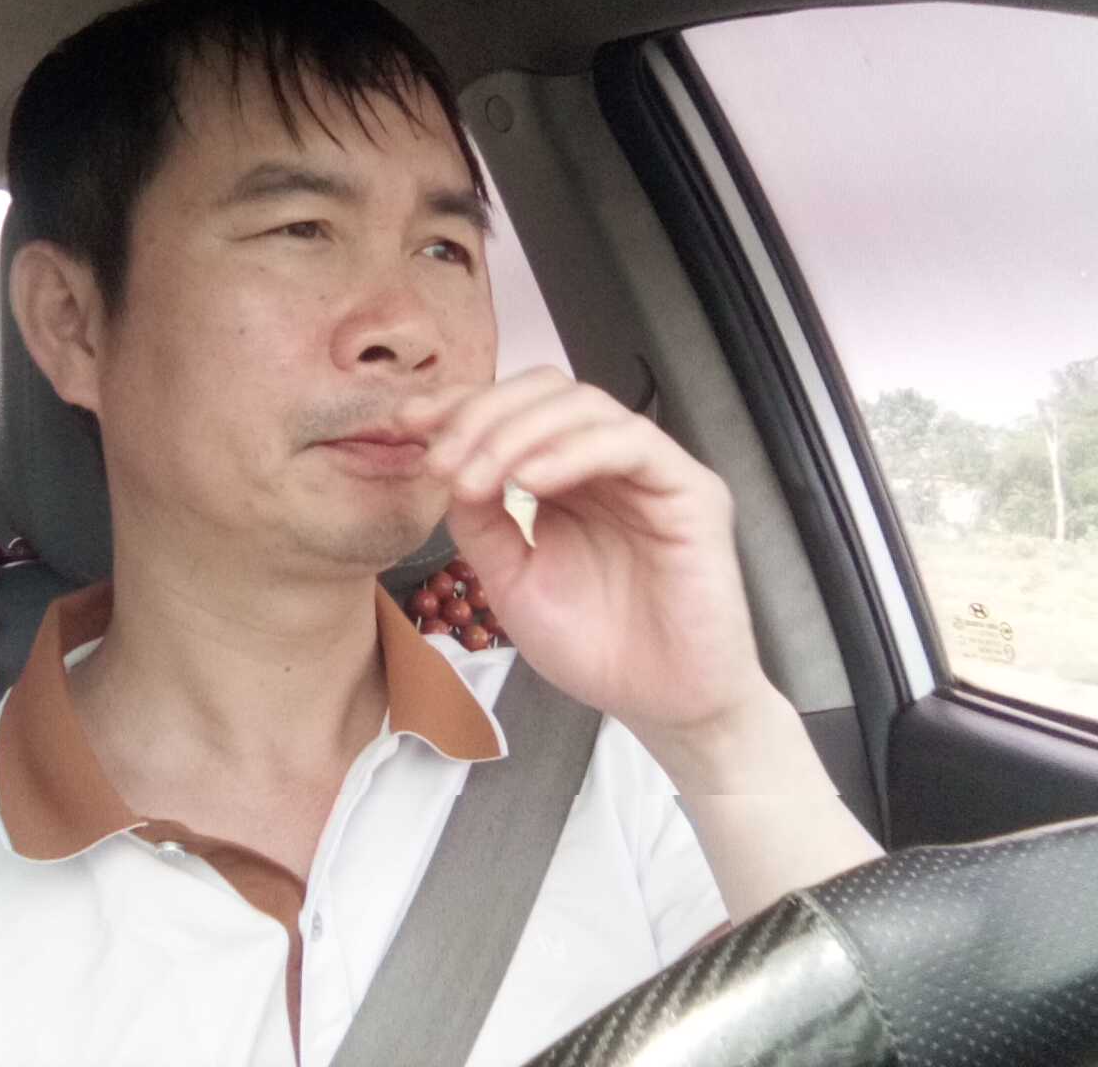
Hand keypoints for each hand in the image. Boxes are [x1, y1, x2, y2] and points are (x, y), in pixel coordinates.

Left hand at [397, 368, 777, 748]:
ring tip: (473, 480)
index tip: (405, 424)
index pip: (514, 411)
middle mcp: (608, 461)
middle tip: (440, 460)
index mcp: (566, 474)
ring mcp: (651, 471)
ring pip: (583, 405)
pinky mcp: (692, 491)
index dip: (458, 406)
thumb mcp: (509, 577)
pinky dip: (570, 452)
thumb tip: (446, 462)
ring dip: (515, 433)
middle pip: (545, 391)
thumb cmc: (592, 645)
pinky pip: (630, 443)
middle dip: (481, 415)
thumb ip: (480, 518)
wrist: (658, 705)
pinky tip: (526, 484)